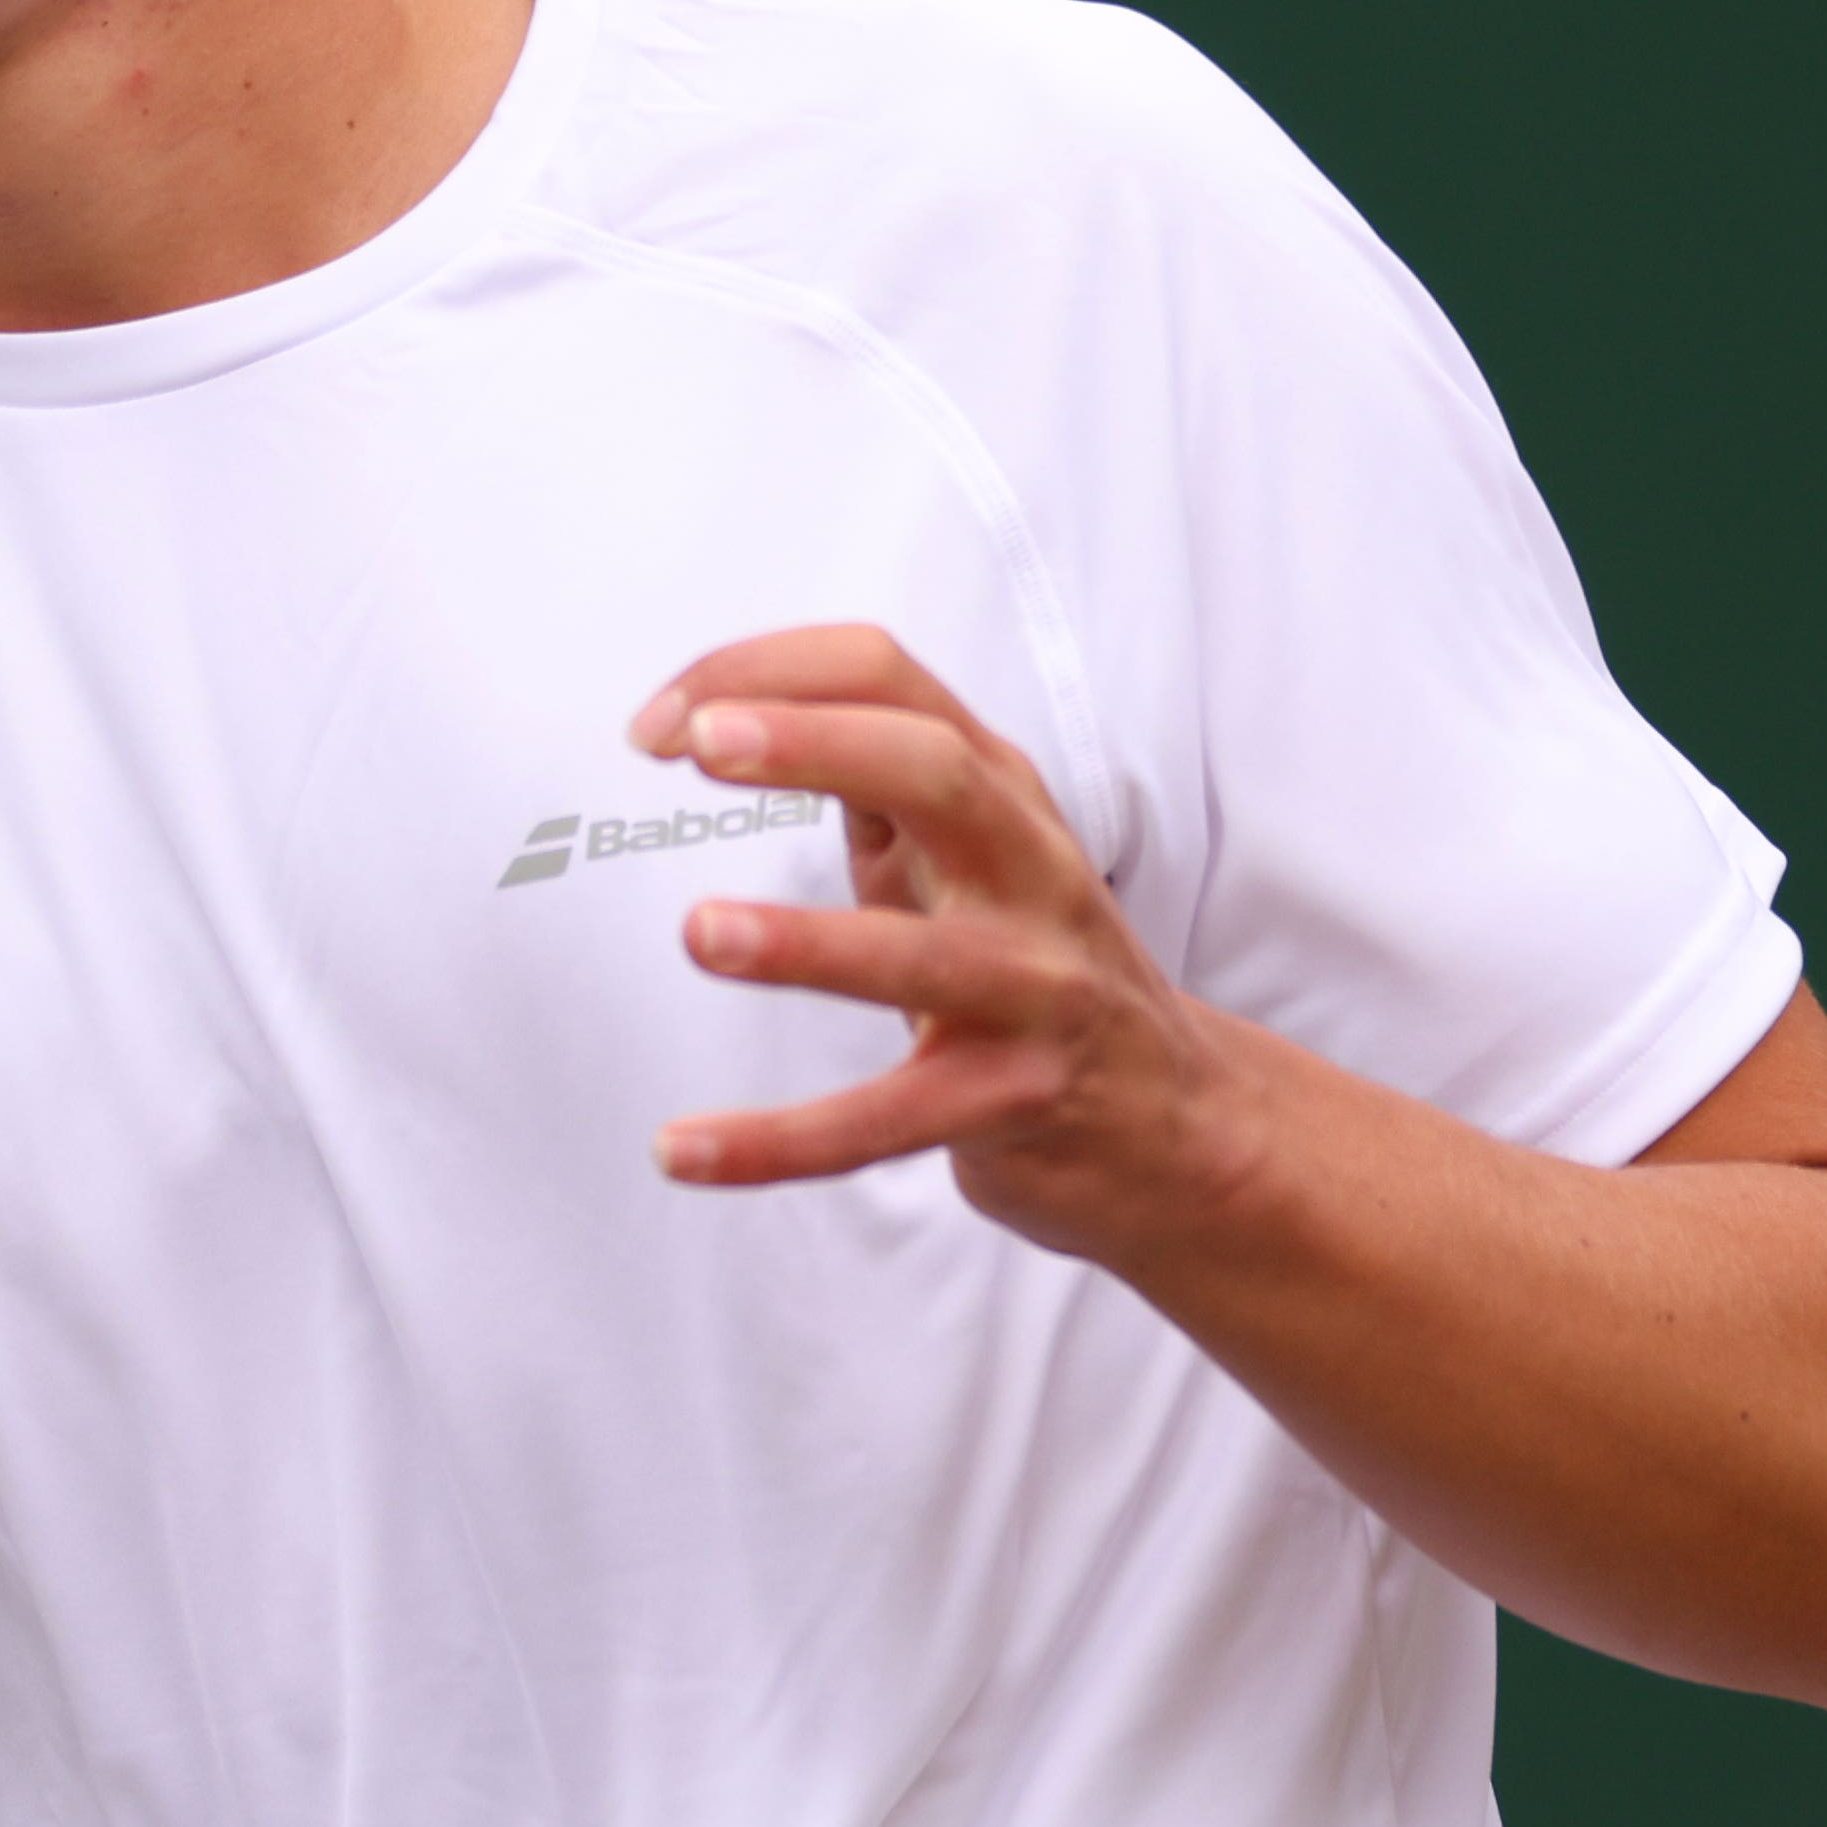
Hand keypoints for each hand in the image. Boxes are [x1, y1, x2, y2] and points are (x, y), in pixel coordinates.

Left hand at [631, 625, 1270, 1267]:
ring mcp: (1032, 987)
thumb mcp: (959, 842)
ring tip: (700, 932)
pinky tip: (678, 1150)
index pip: (886, 678)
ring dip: (806, 944)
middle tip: (700, 745)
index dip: (765, 676)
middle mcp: (1025, 869)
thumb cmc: (1029, 958)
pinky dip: (778, 1142)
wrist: (1169, 1114)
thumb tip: (709, 708)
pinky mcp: (1013, 1099)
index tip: (657, 723)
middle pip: (934, 771)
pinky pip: (885, 1122)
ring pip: (921, 957)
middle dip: (815, 744)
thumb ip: (862, 771)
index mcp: (995, 791)